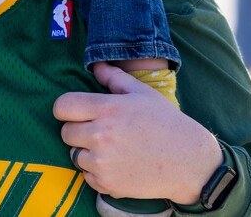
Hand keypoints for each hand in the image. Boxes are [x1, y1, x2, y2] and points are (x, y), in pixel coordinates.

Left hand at [53, 63, 221, 203]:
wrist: (189, 162)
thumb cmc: (165, 122)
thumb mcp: (141, 92)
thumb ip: (113, 77)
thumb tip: (95, 66)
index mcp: (107, 109)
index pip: (62, 106)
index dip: (65, 108)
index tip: (74, 111)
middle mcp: (100, 135)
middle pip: (66, 132)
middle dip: (77, 129)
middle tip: (97, 129)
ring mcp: (103, 162)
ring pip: (74, 155)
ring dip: (85, 151)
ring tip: (108, 147)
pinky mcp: (108, 184)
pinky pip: (87, 176)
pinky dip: (96, 172)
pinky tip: (115, 164)